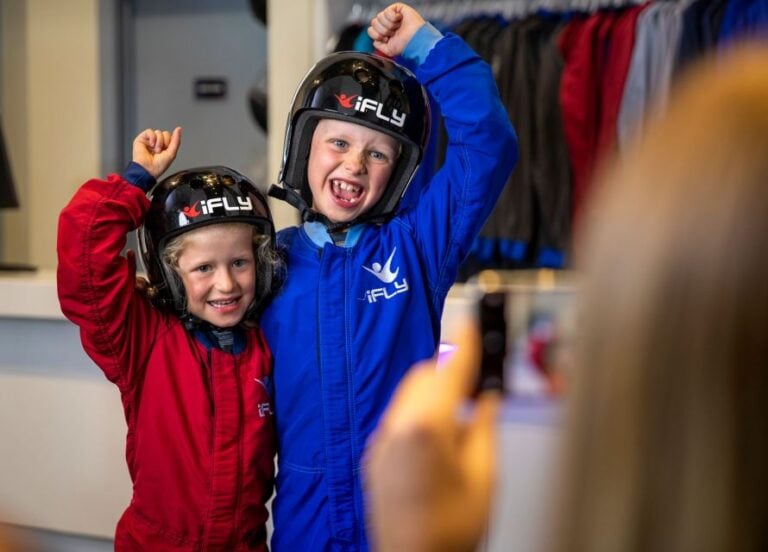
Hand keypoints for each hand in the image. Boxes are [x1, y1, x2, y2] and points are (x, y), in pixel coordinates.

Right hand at [132, 127, 181, 179]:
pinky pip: (149, 131)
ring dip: (159, 142)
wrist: (147, 169)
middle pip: (165, 133)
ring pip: (158, 132)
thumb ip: (176, 140)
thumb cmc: (159, 166)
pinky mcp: (141, 139)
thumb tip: (179, 129)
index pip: (171, 137)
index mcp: (165, 147)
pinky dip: (152, 137)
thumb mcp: (172, 153)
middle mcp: (157, 143)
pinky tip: (151, 145)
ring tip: (155, 150)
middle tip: (160, 152)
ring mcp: (149, 141)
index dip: (170, 142)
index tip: (167, 150)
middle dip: (165, 142)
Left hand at [364, 322, 499, 550]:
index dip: (464, 344)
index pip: (448, 371)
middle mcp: (396, 428)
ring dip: (434, 389)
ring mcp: (382, 442)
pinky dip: (420, 410)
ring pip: (408, 394)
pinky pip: (399, 416)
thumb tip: (488, 400)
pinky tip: (440, 432)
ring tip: (463, 409)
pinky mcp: (376, 455)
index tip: (472, 321)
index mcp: (426, 428)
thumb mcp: (485, 477)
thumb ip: (485, 429)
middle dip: (450, 370)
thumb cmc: (449, 531)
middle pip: (423, 376)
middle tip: (477, 379)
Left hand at [368, 3, 425, 57]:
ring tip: (397, 27)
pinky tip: (400, 20)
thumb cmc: (406, 45)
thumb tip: (374, 40)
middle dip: (383, 30)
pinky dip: (393, 18)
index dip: (376, 35)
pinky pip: (387, 11)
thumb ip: (379, 46)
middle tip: (393, 33)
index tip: (385, 39)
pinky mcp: (397, 8)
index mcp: (385, 33)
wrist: (415, 39)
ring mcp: (392, 16)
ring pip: (379, 17)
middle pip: (374, 22)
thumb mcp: (389, 50)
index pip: (371, 30)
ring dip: (389, 25)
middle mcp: (388, 24)